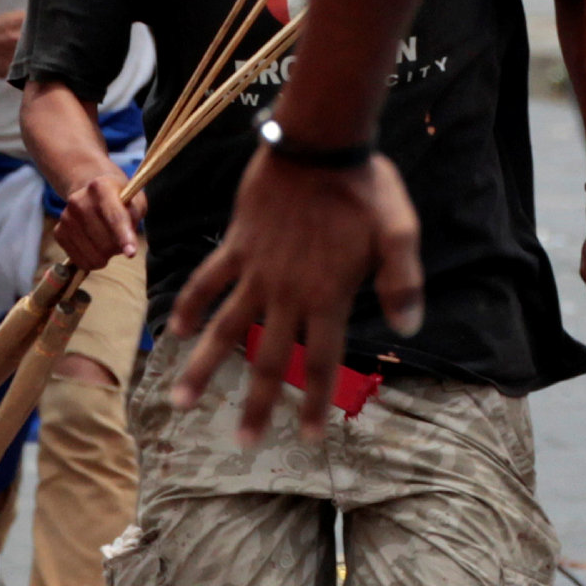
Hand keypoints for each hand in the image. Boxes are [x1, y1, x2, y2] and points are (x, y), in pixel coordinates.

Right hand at [53, 169, 143, 270]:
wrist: (90, 193)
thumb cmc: (119, 199)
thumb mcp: (135, 201)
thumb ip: (135, 217)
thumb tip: (127, 245)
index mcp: (101, 187)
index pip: (114, 217)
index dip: (123, 237)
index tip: (131, 254)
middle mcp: (79, 200)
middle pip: (105, 242)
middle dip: (118, 248)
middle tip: (121, 239)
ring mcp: (65, 217)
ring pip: (94, 255)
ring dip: (106, 255)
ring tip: (107, 240)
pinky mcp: (59, 233)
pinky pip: (80, 261)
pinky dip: (92, 261)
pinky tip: (95, 246)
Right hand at [165, 149, 421, 445]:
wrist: (318, 141)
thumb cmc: (364, 187)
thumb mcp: (399, 232)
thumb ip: (402, 282)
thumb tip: (408, 328)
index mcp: (329, 295)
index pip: (321, 361)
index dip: (313, 403)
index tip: (306, 439)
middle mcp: (289, 292)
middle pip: (270, 359)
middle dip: (257, 405)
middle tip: (243, 444)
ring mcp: (258, 271)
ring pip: (226, 329)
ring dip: (204, 368)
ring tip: (180, 402)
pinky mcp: (238, 245)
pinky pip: (208, 280)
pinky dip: (192, 305)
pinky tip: (176, 330)